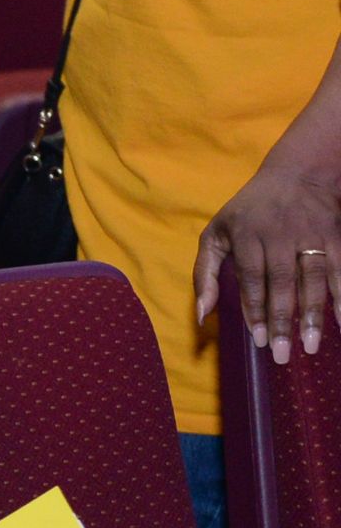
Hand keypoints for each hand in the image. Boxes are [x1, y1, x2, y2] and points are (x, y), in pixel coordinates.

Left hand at [193, 161, 340, 363]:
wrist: (297, 173)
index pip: (250, 278)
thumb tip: (201, 315)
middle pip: (281, 283)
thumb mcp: (216, 234)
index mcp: (246, 234)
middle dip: (281, 320)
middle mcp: (279, 234)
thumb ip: (204, 274)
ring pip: (312, 279)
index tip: (257, 339)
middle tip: (281, 354)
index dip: (254, 310)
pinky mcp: (335, 235)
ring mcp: (310, 234)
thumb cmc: (249, 212)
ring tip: (310, 346)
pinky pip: (340, 269)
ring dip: (312, 314)